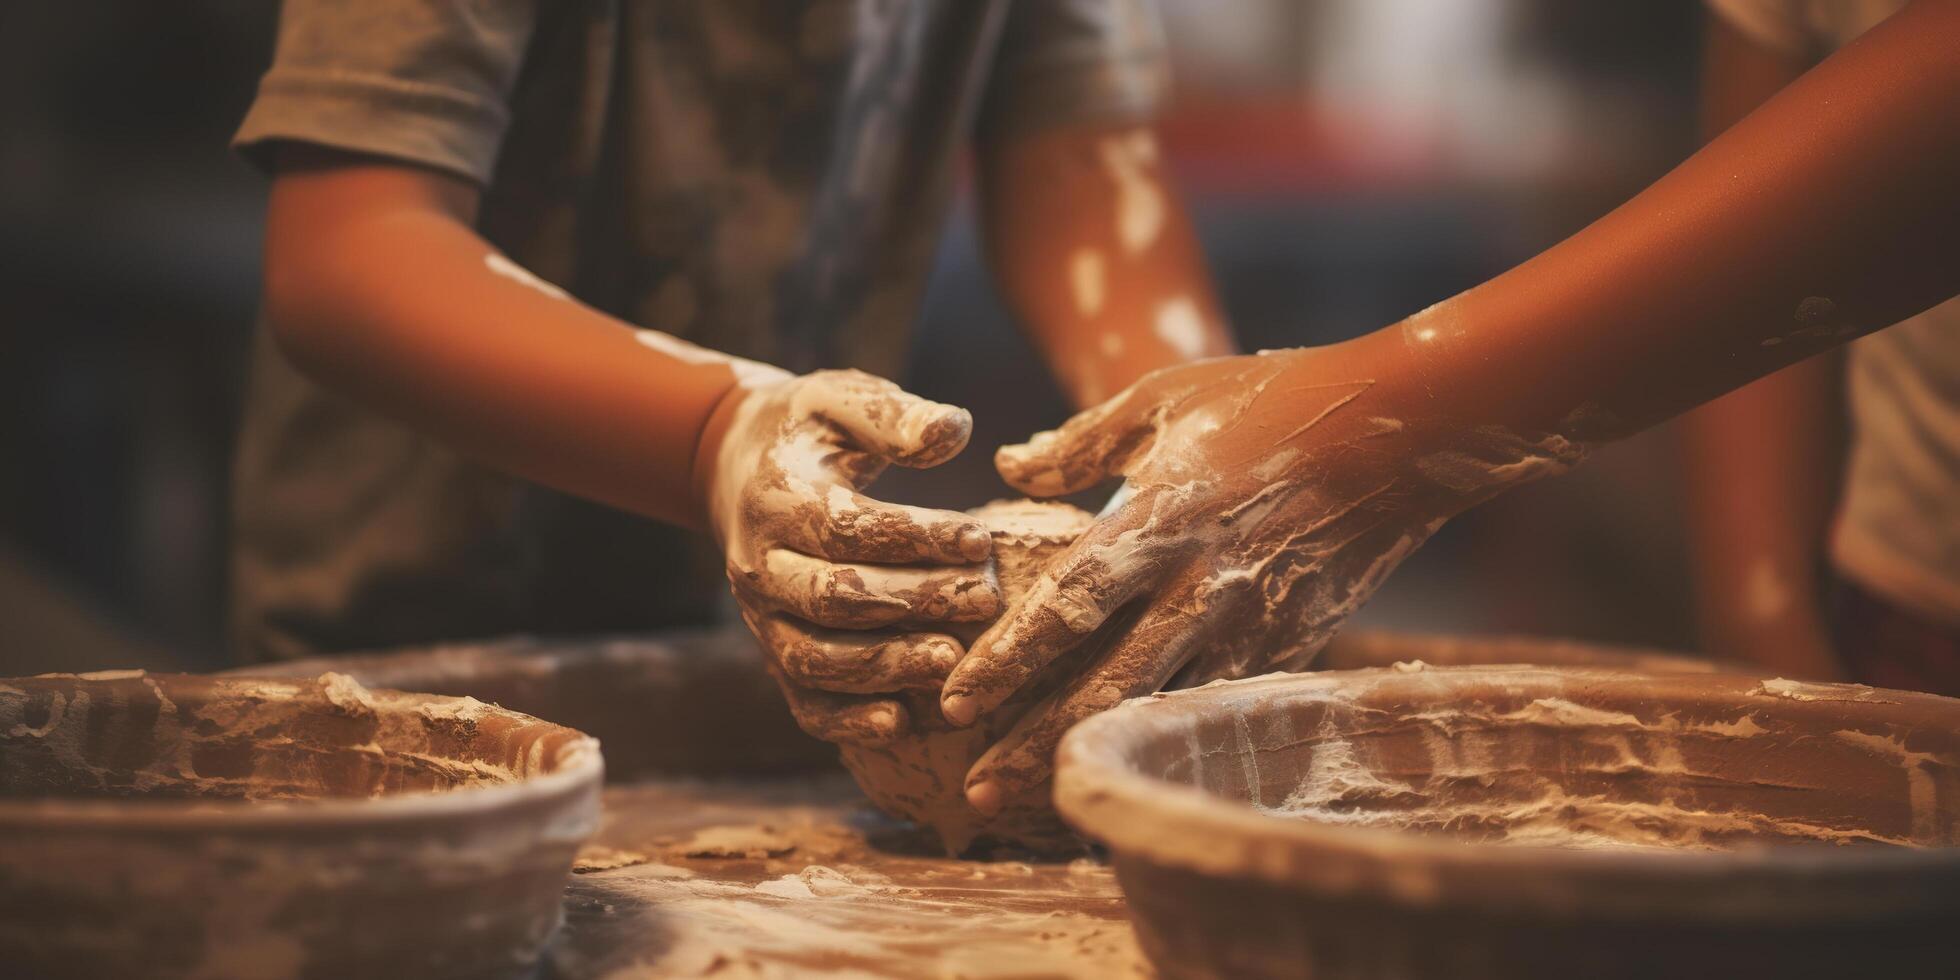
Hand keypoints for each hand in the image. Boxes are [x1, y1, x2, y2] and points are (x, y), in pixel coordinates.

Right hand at [702, 369, 1001, 746]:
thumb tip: (954, 430)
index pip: (845, 526)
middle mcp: (759, 564)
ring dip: (886, 667)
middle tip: (985, 600)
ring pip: (815, 658)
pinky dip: (846, 720)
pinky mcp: (773, 652)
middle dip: (913, 603)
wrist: (738, 467)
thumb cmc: (810, 430)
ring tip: (954, 664)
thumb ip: (893, 416)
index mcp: (775, 497)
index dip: (914, 537)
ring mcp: (761, 617)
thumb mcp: (842, 399)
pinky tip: (899, 724)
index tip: (980, 539)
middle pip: (833, 598)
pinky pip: (802, 700)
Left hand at [939, 344, 1586, 811]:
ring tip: (1040, 797)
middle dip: (1034, 742)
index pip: (1065, 608)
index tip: (955, 702)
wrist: (1400, 432)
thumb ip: (1077, 442)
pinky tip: (1132, 763)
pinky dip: (1168, 738)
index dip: (1007, 661)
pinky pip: (1218, 705)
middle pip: (1103, 686)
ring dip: (1096, 753)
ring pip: (1160, 711)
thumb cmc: (1271, 399)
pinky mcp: (1291, 644)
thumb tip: (1008, 466)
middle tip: (976, 787)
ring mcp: (1251, 624)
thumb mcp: (1162, 397)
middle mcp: (1201, 587)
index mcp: (1158, 522)